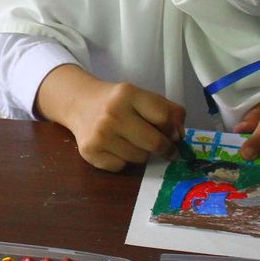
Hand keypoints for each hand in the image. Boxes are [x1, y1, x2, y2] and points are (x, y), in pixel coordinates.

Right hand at [37, 64, 184, 171]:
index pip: (164, 118)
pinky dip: (123, 160)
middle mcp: (112, 113)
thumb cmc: (117, 101)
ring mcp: (100, 135)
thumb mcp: (141, 96)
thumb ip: (167, 110)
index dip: (173, 129)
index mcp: (128, 94)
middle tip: (167, 150)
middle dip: (165, 148)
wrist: (79, 104)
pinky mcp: (90, 152)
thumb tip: (180, 136)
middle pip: (154, 142)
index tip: (174, 135)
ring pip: (140, 158)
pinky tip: (115, 147)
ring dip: (142, 153)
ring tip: (132, 141)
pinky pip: (121, 166)